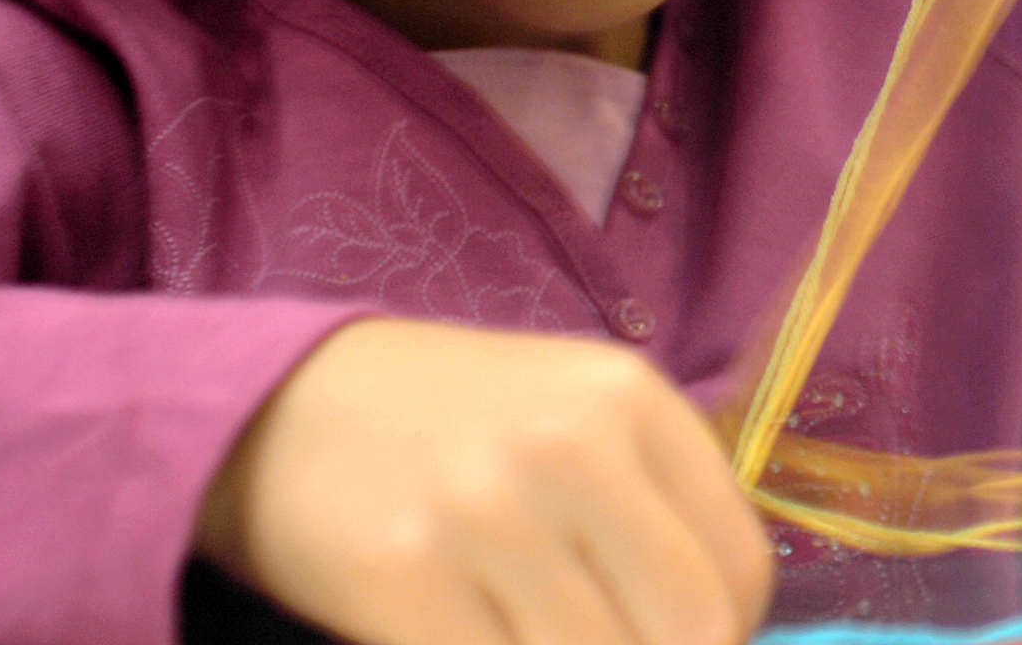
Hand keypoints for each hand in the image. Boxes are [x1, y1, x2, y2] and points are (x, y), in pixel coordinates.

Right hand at [195, 318, 775, 644]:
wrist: (280, 402)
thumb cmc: (455, 423)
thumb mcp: (578, 416)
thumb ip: (657, 506)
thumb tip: (721, 632)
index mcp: (630, 401)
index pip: (741, 570)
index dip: (723, 633)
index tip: (679, 636)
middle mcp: (568, 449)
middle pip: (686, 632)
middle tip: (604, 637)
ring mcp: (483, 515)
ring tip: (528, 631)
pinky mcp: (400, 579)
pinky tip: (474, 640)